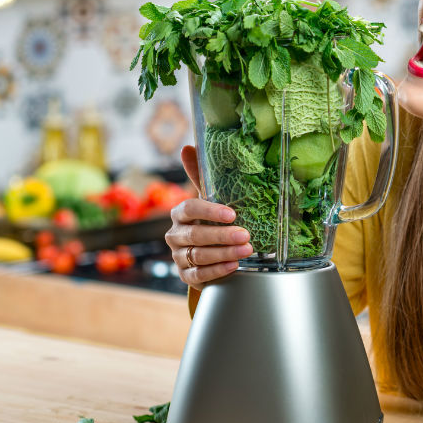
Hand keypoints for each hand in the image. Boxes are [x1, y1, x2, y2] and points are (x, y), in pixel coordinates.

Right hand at [165, 145, 253, 288]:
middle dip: (222, 235)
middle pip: (196, 235)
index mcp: (180, 213)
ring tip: (247, 249)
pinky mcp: (185, 275)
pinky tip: (235, 265)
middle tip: (246, 235)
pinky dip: (218, 270)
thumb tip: (187, 147)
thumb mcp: (210, 199)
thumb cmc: (211, 221)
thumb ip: (200, 176)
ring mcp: (178, 256)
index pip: (189, 209)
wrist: (209, 252)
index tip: (232, 214)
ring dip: (225, 253)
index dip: (210, 211)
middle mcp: (175, 235)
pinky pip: (198, 274)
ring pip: (199, 255)